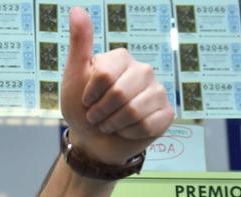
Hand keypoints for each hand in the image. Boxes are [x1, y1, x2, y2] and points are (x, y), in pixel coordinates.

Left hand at [59, 6, 173, 165]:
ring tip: (110, 123)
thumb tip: (77, 9)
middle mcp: (143, 71)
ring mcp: (157, 91)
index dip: (90, 95)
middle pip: (119, 94)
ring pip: (134, 111)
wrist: (93, 140)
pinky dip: (130, 133)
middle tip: (96, 116)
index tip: (86, 100)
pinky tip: (127, 130)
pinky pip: (148, 125)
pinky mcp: (166, 113)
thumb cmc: (82, 107)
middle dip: (100, 112)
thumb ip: (79, 43)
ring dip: (113, 125)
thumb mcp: (74, 76)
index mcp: (122, 58)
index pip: (104, 75)